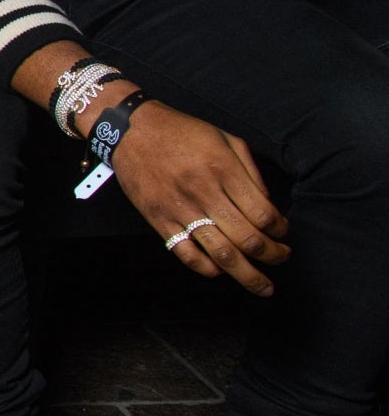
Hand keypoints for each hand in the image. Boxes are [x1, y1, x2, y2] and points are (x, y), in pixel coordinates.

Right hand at [104, 100, 288, 295]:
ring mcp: (180, 210)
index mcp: (224, 170)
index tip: (283, 231)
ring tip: (262, 284)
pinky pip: (186, 254)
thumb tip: (267, 204)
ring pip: (221, 254)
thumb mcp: (226, 138)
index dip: (280, 229)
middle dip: (274, 255)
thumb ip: (250, 171)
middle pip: (248, 240)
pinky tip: (220, 271)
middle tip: (282, 257)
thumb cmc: (181, 132)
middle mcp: (204, 193)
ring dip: (247, 275)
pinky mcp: (159, 220)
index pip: (264, 214)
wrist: (132, 131)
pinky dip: (207, 269)